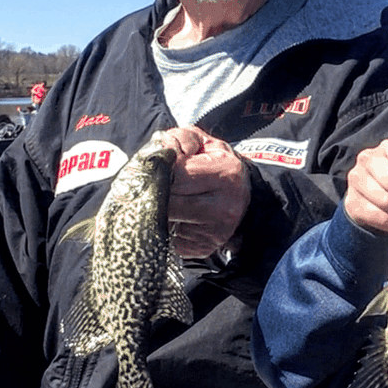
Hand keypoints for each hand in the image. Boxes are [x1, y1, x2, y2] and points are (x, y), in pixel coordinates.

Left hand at [157, 126, 250, 259]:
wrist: (240, 195)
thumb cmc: (216, 166)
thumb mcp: (204, 143)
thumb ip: (180, 139)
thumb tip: (160, 153)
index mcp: (225, 173)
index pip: (177, 174)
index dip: (159, 170)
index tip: (152, 168)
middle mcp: (223, 206)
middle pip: (169, 201)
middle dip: (154, 192)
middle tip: (147, 185)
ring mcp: (214, 232)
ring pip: (166, 222)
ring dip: (156, 210)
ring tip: (161, 199)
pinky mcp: (202, 247)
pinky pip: (170, 238)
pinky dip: (165, 227)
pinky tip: (172, 217)